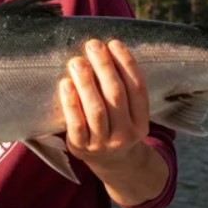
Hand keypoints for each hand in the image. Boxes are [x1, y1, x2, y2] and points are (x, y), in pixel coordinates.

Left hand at [60, 39, 149, 163]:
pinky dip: (71, 103)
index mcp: (141, 122)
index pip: (137, 88)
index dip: (126, 64)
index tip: (114, 43)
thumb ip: (123, 88)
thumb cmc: (116, 126)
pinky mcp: (82, 148)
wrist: (111, 164)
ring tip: (77, 61)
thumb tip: (105, 50)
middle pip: (116, 95)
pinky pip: (76, 124)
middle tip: (93, 45)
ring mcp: (103, 143)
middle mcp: (126, 134)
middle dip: (104, 67)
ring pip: (97, 109)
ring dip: (86, 82)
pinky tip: (65, 84)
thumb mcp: (129, 114)